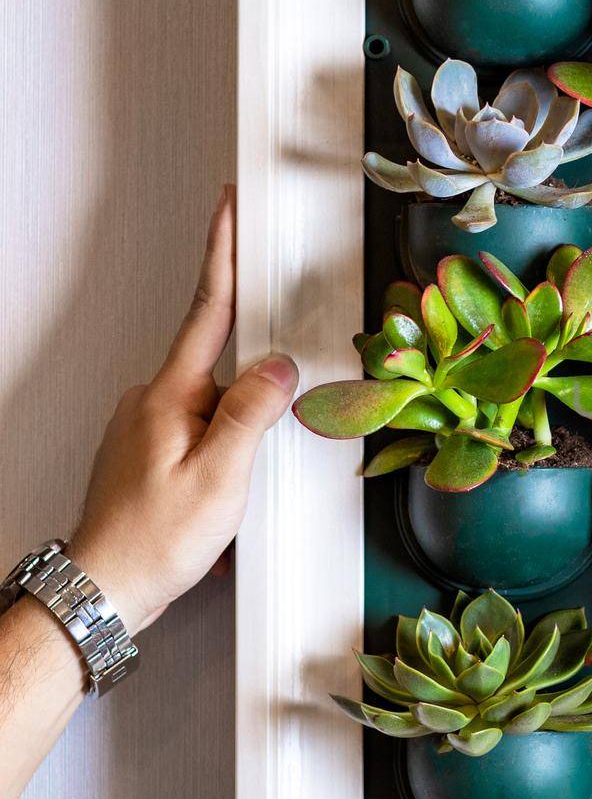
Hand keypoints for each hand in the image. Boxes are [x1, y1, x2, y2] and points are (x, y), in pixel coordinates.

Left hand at [66, 187, 298, 633]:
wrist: (105, 590)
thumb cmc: (154, 542)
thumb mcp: (220, 478)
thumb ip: (252, 414)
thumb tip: (279, 367)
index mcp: (168, 397)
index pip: (206, 311)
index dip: (221, 255)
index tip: (229, 209)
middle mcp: (152, 401)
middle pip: (219, 356)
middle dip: (254, 367)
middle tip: (267, 400)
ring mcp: (147, 425)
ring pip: (214, 397)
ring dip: (240, 419)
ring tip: (240, 474)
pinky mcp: (150, 449)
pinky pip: (203, 424)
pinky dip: (226, 438)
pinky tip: (229, 478)